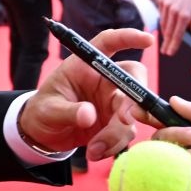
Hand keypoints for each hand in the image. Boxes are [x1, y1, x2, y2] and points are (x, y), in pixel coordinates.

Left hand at [19, 28, 152, 159]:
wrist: (45, 135)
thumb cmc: (43, 111)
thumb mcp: (48, 110)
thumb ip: (68, 111)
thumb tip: (89, 116)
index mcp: (85, 65)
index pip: (108, 43)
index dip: (128, 38)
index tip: (147, 40)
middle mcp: (105, 80)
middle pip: (133, 78)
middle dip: (135, 99)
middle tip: (125, 120)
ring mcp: (114, 101)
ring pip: (132, 112)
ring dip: (118, 132)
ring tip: (94, 150)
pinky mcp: (117, 122)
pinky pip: (126, 132)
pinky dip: (114, 145)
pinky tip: (96, 153)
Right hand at [159, 0, 190, 54]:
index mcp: (184, 15)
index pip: (177, 35)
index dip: (173, 45)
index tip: (170, 53)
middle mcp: (173, 10)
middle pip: (168, 31)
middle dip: (166, 43)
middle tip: (165, 52)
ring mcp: (166, 4)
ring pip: (163, 23)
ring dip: (165, 33)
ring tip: (166, 42)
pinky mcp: (162, 0)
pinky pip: (161, 15)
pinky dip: (164, 22)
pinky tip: (167, 28)